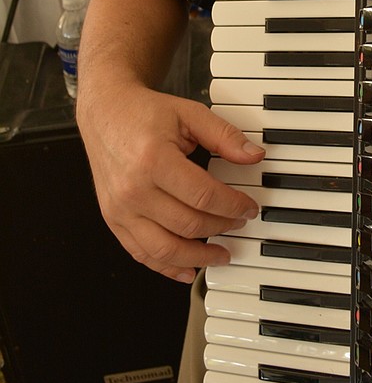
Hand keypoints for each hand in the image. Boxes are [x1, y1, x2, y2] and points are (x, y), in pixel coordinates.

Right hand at [77, 82, 264, 282]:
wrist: (105, 113)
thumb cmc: (144, 112)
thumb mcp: (189, 113)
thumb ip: (224, 136)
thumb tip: (254, 156)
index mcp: (154, 160)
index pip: (204, 195)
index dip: (233, 205)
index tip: (249, 208)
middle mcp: (133, 189)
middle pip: (188, 224)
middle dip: (222, 227)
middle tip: (239, 223)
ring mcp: (120, 209)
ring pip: (165, 249)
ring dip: (198, 258)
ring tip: (222, 256)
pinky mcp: (113, 219)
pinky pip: (141, 253)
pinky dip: (166, 267)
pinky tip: (187, 270)